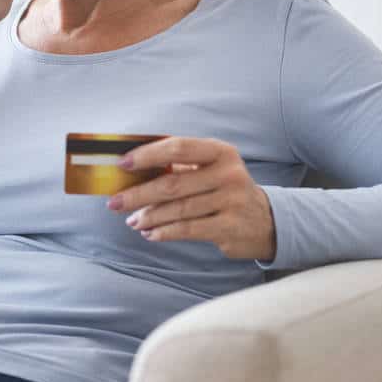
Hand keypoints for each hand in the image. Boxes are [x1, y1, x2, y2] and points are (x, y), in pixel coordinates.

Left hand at [107, 136, 276, 260]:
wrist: (266, 221)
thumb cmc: (224, 190)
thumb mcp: (210, 170)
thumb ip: (178, 167)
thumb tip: (131, 170)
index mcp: (220, 152)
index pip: (178, 148)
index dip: (147, 155)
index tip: (123, 164)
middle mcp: (229, 174)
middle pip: (173, 183)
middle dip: (138, 194)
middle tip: (115, 203)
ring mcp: (232, 200)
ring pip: (178, 209)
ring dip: (148, 216)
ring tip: (132, 220)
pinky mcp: (230, 226)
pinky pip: (188, 229)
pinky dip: (164, 232)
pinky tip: (150, 233)